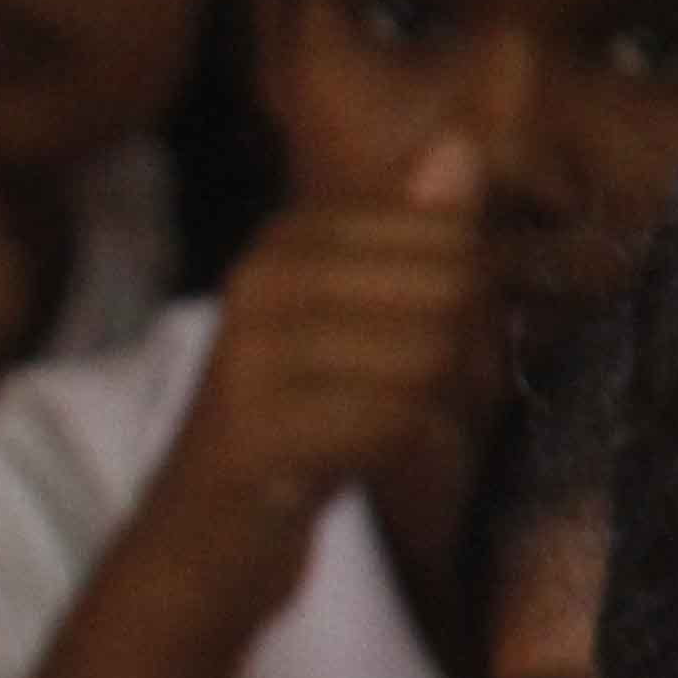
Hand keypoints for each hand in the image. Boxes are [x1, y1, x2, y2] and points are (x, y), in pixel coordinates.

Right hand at [139, 139, 499, 578]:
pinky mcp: (260, 428)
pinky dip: (404, 454)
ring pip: (429, 356)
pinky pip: (394, 421)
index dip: (474, 298)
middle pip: (449, 288)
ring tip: (392, 433)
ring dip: (440, 410)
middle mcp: (262, 279)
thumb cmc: (300, 422)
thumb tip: (462, 142)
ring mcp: (254, 352)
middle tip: (423, 403)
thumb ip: (413, 234)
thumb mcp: (357, 318)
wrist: (203, 535)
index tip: (436, 347)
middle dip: (466, 355)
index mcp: (288, 239)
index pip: (448, 233)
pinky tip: (363, 465)